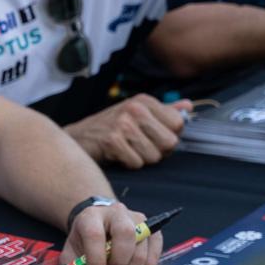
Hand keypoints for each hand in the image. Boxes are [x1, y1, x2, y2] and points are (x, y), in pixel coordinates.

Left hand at [63, 200, 162, 264]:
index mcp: (92, 216)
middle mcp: (117, 213)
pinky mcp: (153, 231)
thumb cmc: (85, 239)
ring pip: (142, 251)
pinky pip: (154, 256)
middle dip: (118, 264)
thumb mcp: (72, 252)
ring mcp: (138, 220)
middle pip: (126, 235)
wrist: (99, 224)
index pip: (95, 235)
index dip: (96, 261)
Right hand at [65, 94, 192, 168]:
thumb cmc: (109, 127)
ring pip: (154, 156)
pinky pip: (136, 163)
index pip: (178, 123)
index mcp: (144, 101)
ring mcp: (123, 125)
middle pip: (170, 142)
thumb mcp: (136, 113)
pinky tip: (118, 155)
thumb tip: (188, 106)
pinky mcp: (112, 141)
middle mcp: (134, 109)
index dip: (169, 135)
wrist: (76, 138)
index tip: (153, 136)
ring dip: (142, 159)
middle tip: (140, 146)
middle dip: (158, 151)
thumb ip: (163, 111)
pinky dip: (128, 164)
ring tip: (127, 150)